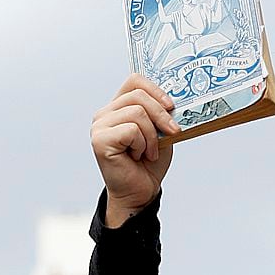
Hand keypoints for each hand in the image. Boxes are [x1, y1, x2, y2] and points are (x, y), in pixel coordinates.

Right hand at [91, 74, 178, 226]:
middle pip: (138, 95)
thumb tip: (174, 101)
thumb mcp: (161, 133)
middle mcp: (104, 114)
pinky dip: (143, 144)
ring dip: (152, 136)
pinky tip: (137, 156)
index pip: (134, 81)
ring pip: (137, 113)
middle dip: (161, 114)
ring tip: (149, 152)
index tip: (171, 106)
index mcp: (118, 108)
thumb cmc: (148, 164)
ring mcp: (99, 127)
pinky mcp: (100, 141)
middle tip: (173, 132)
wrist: (140, 193)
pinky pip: (131, 130)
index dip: (155, 89)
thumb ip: (161, 114)